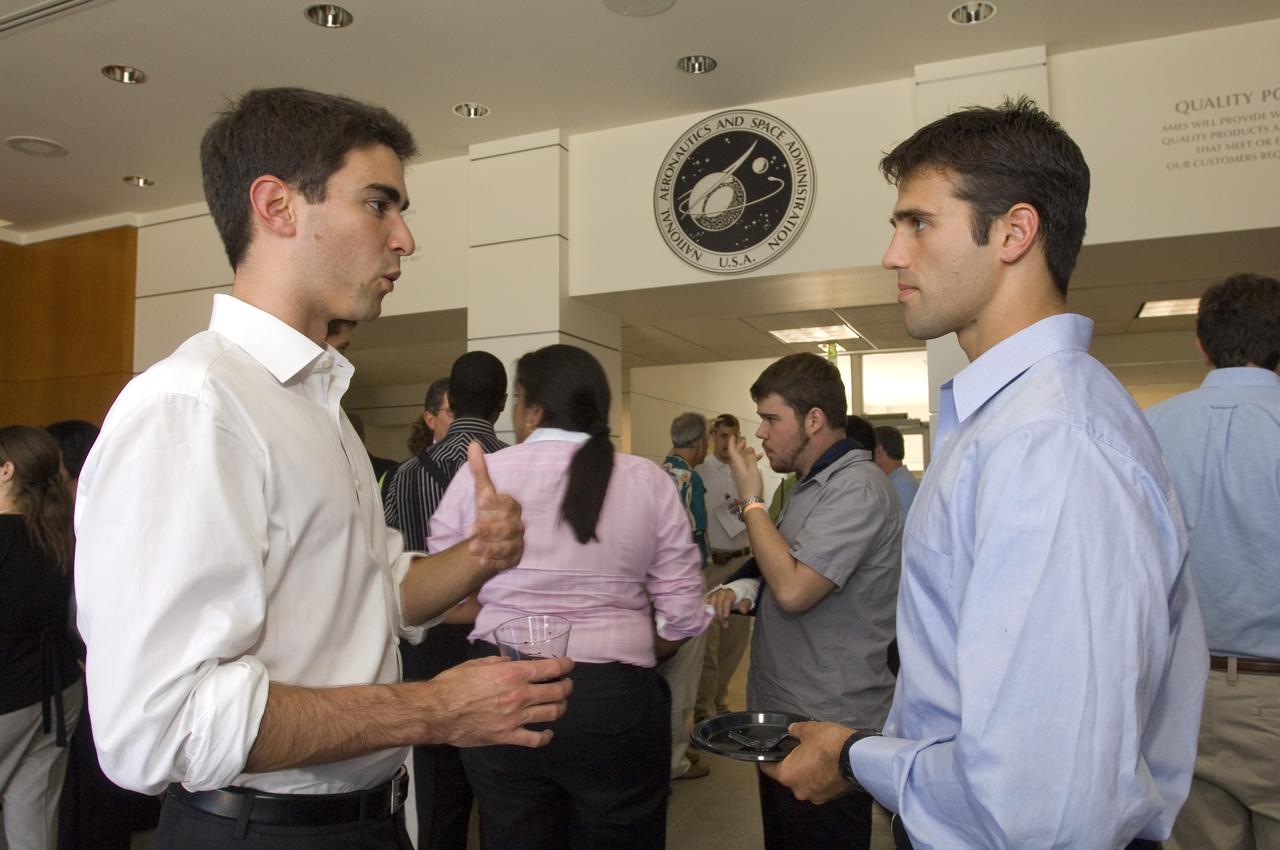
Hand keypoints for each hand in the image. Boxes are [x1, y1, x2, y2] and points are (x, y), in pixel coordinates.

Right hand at [417, 655, 573, 747]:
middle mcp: (520, 695)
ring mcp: (516, 718)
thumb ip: (498, 662)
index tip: (569, 665)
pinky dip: (545, 737)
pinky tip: (548, 733)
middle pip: (557, 691)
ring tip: (560, 704)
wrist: (437, 711)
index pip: (551, 668)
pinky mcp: (507, 736)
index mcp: (514, 674)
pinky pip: (534, 739)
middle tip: (566, 684)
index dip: (566, 665)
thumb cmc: (454, 683)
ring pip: (551, 713)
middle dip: (566, 686)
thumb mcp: (478, 663)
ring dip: (560, 707)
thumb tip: (509, 662)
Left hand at [466, 441, 523, 570]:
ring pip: (506, 546)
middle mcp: (517, 525)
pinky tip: (481, 563)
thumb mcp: (482, 491)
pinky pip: (505, 562)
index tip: (480, 501)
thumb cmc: (488, 512)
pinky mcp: (513, 558)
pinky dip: (494, 562)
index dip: (495, 504)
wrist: (491, 537)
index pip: (507, 504)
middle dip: (488, 529)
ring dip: (490, 548)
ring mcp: (517, 542)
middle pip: (506, 528)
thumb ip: (479, 471)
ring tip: (472, 549)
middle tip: (470, 530)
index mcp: (512, 507)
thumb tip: (473, 444)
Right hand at [707, 587, 748, 626]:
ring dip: (714, 615)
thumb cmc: (742, 595)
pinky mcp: (711, 597)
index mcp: (730, 591)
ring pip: (711, 604)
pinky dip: (707, 611)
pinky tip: (710, 618)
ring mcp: (715, 594)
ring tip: (718, 623)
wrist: (738, 588)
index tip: (726, 617)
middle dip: (720, 615)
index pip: (726, 600)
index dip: (725, 608)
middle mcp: (721, 592)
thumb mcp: (748, 599)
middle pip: (717, 603)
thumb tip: (743, 611)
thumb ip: (745, 605)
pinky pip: (707, 603)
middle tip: (724, 625)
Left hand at [726, 436, 763, 500]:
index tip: (733, 435)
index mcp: (737, 464)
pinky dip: (750, 460)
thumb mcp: (753, 469)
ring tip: (752, 448)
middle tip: (744, 439)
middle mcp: (736, 467)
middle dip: (738, 446)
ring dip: (745, 453)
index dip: (732, 441)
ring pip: (740, 459)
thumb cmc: (752, 484)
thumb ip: (751, 457)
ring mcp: (739, 472)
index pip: (731, 450)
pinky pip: (744, 464)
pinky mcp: (743, 476)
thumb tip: (749, 448)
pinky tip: (758, 459)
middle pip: (735, 454)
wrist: (751, 500)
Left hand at [758, 721, 855, 803]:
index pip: (768, 769)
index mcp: (787, 775)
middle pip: (789, 776)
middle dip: (793, 764)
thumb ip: (796, 730)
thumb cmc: (829, 744)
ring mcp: (816, 796)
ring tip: (817, 757)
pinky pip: (820, 786)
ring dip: (809, 772)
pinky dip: (821, 777)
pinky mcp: (831, 797)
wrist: (858, 759)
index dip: (767, 759)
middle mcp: (799, 790)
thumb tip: (792, 730)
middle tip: (800, 750)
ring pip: (806, 782)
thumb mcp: (809, 729)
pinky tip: (828, 765)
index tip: (768, 753)